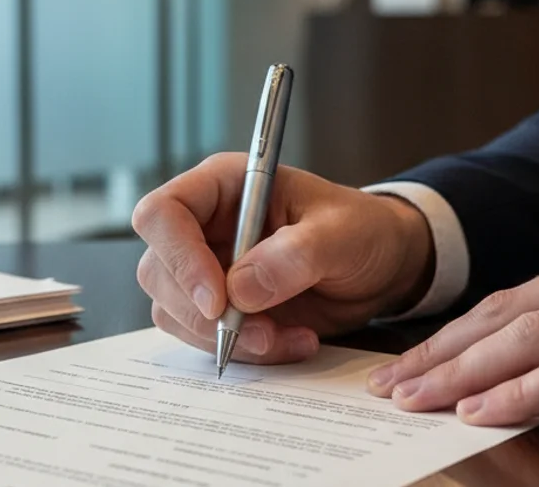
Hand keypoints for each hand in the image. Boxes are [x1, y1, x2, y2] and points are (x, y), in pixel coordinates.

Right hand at [131, 153, 434, 364]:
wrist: (380, 268)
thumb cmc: (362, 230)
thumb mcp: (343, 233)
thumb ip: (296, 254)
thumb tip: (240, 289)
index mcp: (223, 186)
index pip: (163, 213)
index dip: (178, 257)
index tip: (217, 300)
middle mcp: (203, 225)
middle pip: (158, 270)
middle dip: (203, 313)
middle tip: (262, 332)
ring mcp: (206, 268)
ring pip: (173, 311)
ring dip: (225, 338)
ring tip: (286, 337)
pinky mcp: (218, 307)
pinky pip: (203, 338)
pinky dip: (244, 351)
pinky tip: (290, 341)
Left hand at [367, 235, 538, 425]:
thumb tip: (529, 354)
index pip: (510, 297)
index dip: (453, 332)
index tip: (408, 360)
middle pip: (506, 314)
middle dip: (440, 352)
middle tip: (390, 385)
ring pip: (530, 337)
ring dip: (463, 372)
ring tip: (417, 400)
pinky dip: (524, 392)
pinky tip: (482, 412)